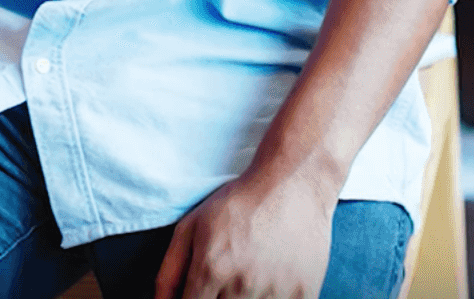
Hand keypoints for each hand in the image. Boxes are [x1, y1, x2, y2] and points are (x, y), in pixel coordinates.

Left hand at [152, 168, 335, 298]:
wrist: (292, 185)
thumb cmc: (238, 204)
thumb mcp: (191, 227)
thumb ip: (169, 272)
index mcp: (212, 270)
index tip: (197, 295)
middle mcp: (243, 286)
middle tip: (222, 283)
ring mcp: (277, 293)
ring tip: (247, 276)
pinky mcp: (304, 294)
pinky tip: (268, 283)